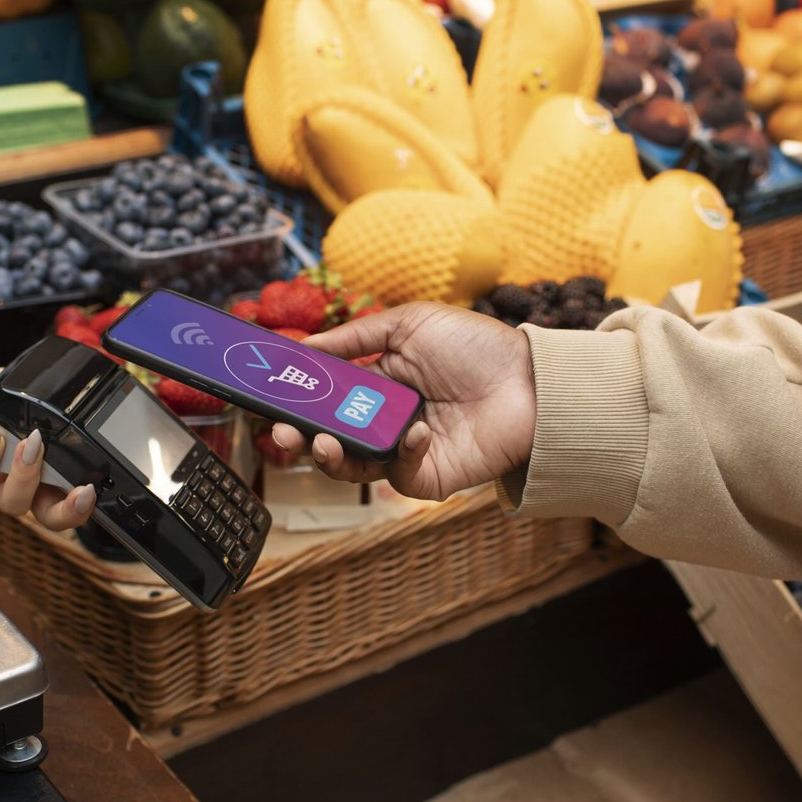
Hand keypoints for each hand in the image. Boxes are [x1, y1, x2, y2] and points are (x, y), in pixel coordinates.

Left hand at [0, 369, 94, 529]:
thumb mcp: (18, 393)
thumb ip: (43, 390)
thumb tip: (75, 370)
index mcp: (43, 470)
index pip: (69, 497)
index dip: (84, 503)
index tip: (95, 487)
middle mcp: (20, 485)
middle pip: (51, 517)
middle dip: (70, 510)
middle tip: (82, 491)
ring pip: (15, 503)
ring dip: (28, 476)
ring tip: (30, 442)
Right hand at [271, 303, 535, 499]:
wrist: (531, 381)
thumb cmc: (477, 347)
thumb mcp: (410, 324)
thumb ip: (356, 337)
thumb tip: (307, 346)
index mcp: (376, 385)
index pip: (324, 399)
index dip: (296, 401)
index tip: (270, 398)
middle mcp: (384, 421)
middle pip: (327, 437)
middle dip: (298, 436)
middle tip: (282, 431)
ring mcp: (403, 451)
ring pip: (350, 466)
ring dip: (329, 456)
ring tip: (321, 441)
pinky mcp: (427, 477)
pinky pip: (398, 473)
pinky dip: (400, 454)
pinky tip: (417, 431)